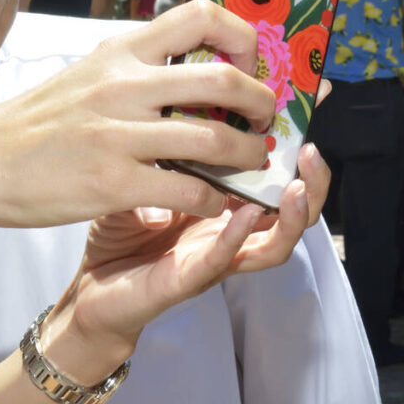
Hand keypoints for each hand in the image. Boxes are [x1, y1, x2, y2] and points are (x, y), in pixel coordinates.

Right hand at [0, 0, 275, 227]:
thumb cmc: (33, 124)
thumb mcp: (83, 75)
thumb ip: (133, 70)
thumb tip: (190, 72)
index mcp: (117, 53)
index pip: (201, 16)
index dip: (243, 36)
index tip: (249, 62)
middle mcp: (121, 85)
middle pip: (222, 78)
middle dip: (260, 102)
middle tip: (263, 119)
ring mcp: (117, 134)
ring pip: (216, 138)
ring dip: (248, 154)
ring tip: (250, 163)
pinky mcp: (112, 182)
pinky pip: (190, 188)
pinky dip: (214, 197)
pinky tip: (210, 199)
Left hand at [40, 149, 325, 383]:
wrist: (89, 291)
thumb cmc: (118, 239)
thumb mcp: (138, 184)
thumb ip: (160, 156)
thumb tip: (171, 112)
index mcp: (220, 208)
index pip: (270, 181)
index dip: (292, 155)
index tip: (306, 121)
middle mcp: (227, 233)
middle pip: (287, 213)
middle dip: (311, 184)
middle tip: (314, 152)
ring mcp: (213, 259)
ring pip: (272, 244)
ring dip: (290, 217)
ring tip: (297, 187)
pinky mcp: (188, 279)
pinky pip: (221, 260)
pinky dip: (235, 237)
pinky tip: (245, 215)